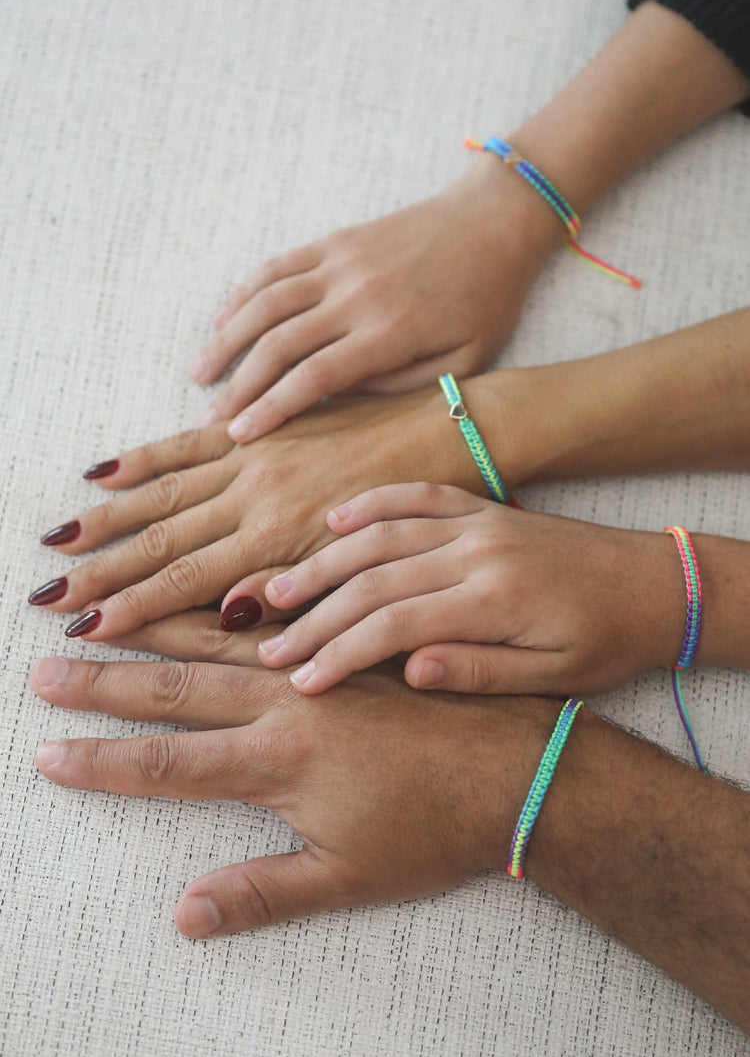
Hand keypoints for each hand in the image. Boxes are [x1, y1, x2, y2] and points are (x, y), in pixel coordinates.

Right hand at [29, 391, 492, 642]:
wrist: (464, 433)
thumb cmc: (418, 514)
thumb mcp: (379, 573)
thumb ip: (309, 601)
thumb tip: (236, 622)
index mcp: (284, 541)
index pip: (189, 583)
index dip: (132, 610)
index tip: (84, 630)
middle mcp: (258, 497)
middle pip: (163, 540)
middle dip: (102, 572)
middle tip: (46, 595)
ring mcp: (258, 457)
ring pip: (165, 492)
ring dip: (107, 519)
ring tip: (56, 541)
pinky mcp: (268, 425)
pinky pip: (192, 439)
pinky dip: (145, 457)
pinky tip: (103, 470)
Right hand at [29, 616, 554, 936]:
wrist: (523, 768)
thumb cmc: (440, 829)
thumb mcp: (352, 878)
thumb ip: (263, 892)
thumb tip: (183, 915)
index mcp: (281, 762)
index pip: (168, 763)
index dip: (102, 760)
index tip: (48, 753)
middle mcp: (292, 701)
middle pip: (179, 685)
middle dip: (107, 680)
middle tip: (48, 667)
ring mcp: (324, 662)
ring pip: (227, 633)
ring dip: (161, 623)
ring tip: (109, 608)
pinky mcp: (356, 637)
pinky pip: (291, 602)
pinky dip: (245, 589)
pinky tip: (220, 573)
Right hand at [192, 156, 559, 441]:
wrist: (494, 222)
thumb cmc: (487, 301)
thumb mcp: (465, 361)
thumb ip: (406, 387)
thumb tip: (347, 403)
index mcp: (389, 332)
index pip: (313, 379)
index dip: (269, 410)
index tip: (238, 437)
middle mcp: (355, 295)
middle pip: (277, 345)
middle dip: (237, 387)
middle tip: (210, 421)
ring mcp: (340, 262)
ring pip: (265, 303)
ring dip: (226, 340)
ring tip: (199, 374)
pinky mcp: (335, 241)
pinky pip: (276, 267)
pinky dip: (243, 295)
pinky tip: (222, 320)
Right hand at [254, 484, 684, 694]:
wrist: (655, 584)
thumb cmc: (607, 640)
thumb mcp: (555, 675)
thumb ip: (480, 672)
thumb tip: (408, 671)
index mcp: (494, 600)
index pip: (395, 625)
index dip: (339, 653)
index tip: (298, 679)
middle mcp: (477, 552)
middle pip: (374, 580)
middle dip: (314, 613)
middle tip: (263, 641)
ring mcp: (478, 523)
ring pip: (383, 535)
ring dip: (324, 561)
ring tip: (277, 587)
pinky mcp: (482, 508)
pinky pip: (418, 497)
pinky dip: (373, 505)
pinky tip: (334, 520)